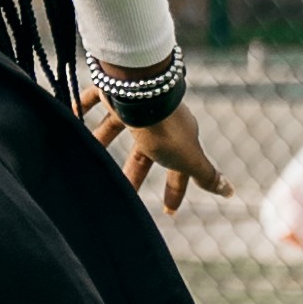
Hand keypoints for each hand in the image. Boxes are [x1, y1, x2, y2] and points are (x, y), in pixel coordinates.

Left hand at [85, 95, 228, 216]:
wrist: (142, 95)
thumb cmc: (166, 131)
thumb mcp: (189, 159)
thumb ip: (206, 175)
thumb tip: (230, 191)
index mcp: (178, 137)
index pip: (178, 168)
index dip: (175, 189)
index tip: (168, 212)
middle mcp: (157, 121)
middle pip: (144, 152)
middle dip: (134, 173)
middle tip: (123, 193)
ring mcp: (134, 105)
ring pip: (117, 127)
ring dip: (103, 141)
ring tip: (89, 161)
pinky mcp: (114, 91)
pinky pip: (95, 98)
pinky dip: (83, 106)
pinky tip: (72, 115)